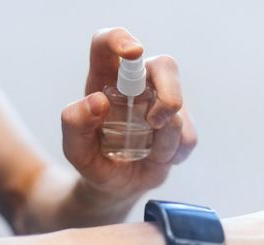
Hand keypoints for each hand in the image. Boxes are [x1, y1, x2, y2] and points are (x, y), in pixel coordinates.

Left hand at [61, 28, 196, 202]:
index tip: (133, 52)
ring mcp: (163, 102)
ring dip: (165, 139)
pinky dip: (173, 154)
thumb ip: (75, 124)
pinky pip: (188, 136)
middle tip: (155, 121)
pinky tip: (158, 158)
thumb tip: (98, 101)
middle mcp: (139, 84)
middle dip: (168, 92)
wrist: (117, 186)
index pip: (108, 44)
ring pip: (180, 106)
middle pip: (164, 65)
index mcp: (106, 79)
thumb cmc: (95, 161)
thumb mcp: (76, 150)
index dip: (120, 39)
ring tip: (147, 154)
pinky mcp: (181, 124)